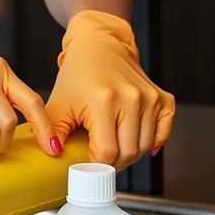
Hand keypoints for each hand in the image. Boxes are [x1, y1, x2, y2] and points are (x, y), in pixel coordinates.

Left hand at [45, 10, 174, 170]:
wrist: (100, 47)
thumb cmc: (77, 76)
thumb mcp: (57, 104)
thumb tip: (54, 156)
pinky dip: (151, 143)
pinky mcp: (162, 98)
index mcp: (103, 101)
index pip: (107, 152)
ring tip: (113, 150)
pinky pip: (163, 133)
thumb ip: (51, 132)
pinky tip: (135, 142)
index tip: (87, 167)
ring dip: (130, 155)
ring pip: (145, 147)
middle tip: (99, 162)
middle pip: (129, 153)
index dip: (97, 166)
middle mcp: (131, 99)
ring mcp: (150, 98)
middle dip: (113, 164)